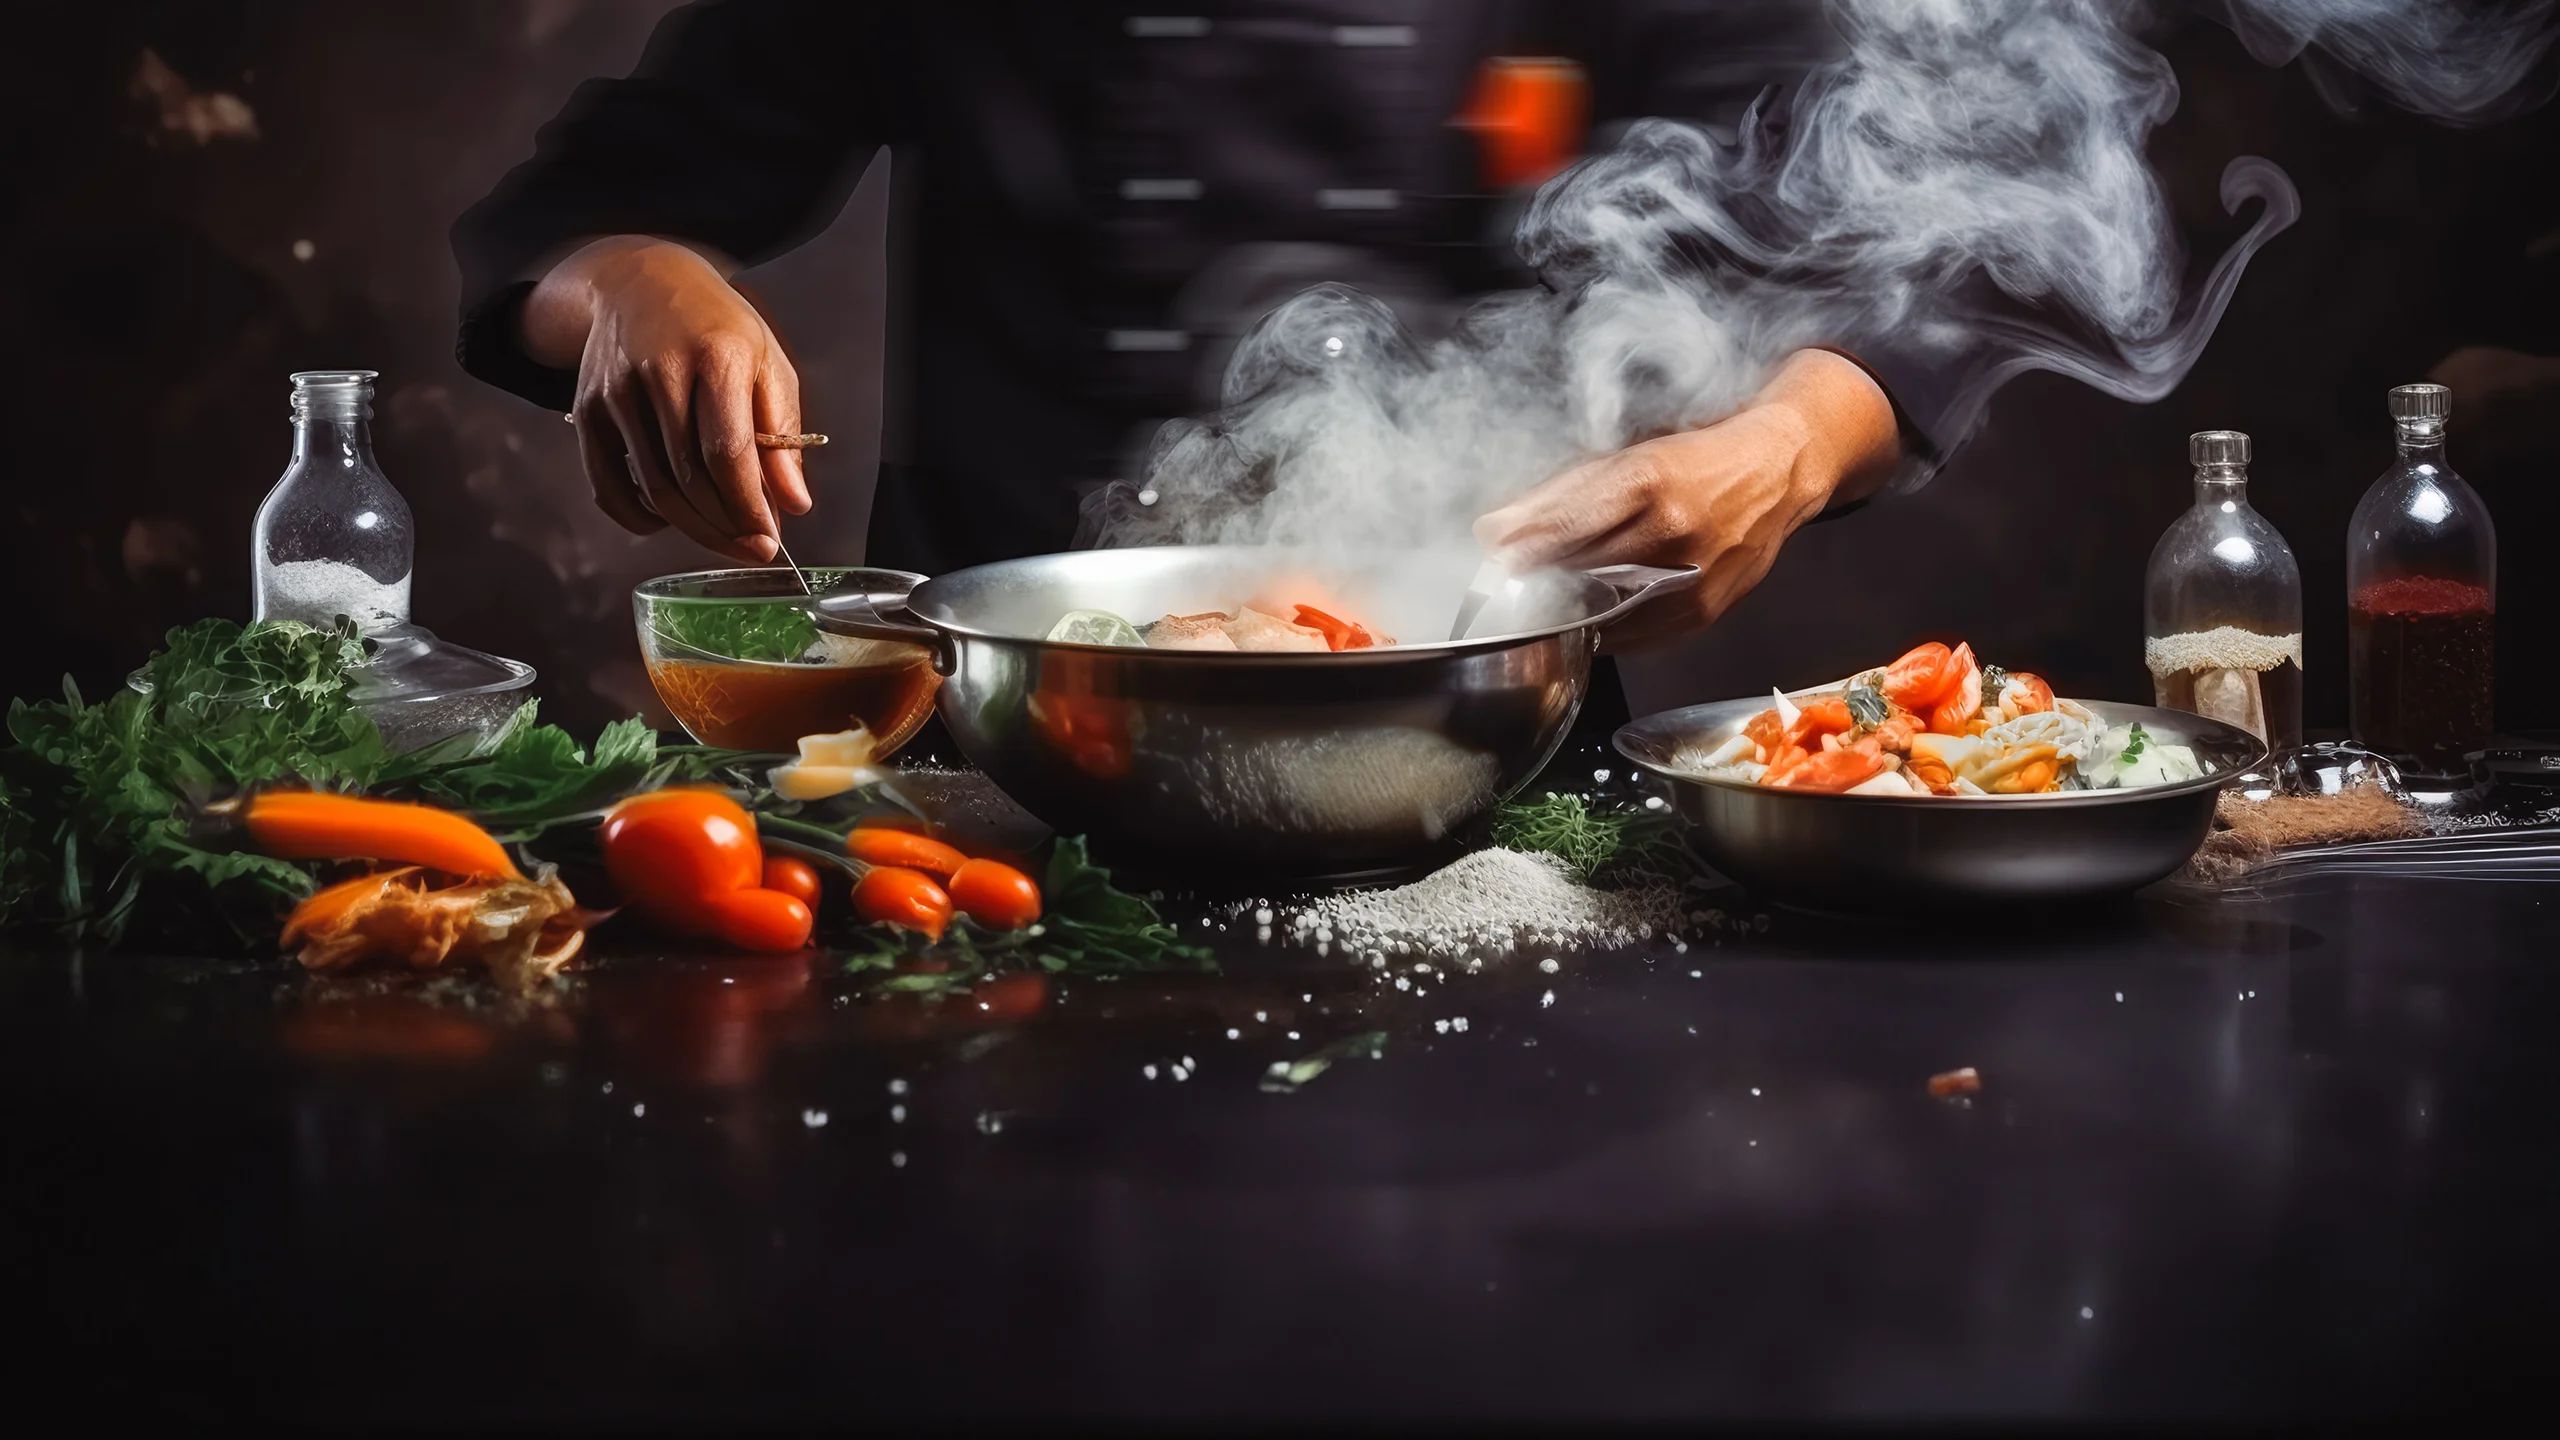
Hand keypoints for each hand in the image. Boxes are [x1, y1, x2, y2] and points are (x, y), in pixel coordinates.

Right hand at [524, 237, 811, 560]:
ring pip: (654, 489)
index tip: (769, 540)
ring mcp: (616, 393)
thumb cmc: (716, 327)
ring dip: (693, 528)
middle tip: (751, 546)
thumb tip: (795, 503)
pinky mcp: (586, 412)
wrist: (641, 282)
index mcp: (715, 356)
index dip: (749, 507)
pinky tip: (671, 518)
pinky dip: (640, 518)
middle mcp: (658, 373)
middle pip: (690, 479)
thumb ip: (782, 435)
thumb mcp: (767, 365)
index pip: (728, 453)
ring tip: (723, 535)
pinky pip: (608, 488)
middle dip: (726, 526)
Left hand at [1471, 349, 1900, 646]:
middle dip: (1532, 575)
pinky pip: (1632, 636)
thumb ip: (1564, 492)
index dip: (1519, 541)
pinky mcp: (1699, 613)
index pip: (1562, 524)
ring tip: (1540, 595)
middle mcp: (1670, 532)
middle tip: (1505, 574)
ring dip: (1560, 606)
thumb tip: (1498, 528)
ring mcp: (1688, 578)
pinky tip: (1583, 615)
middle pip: (1574, 570)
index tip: (1491, 545)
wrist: (1776, 474)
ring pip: (1598, 610)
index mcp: (1648, 482)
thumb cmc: (1699, 459)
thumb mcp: (1631, 456)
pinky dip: (1600, 628)